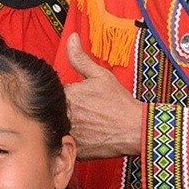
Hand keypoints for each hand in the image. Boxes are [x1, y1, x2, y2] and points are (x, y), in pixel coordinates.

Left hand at [64, 34, 143, 159]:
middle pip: (52, 113)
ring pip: (57, 130)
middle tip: (82, 114)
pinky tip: (86, 137)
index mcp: (67, 96)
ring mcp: (69, 135)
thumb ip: (80, 58)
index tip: (75, 100)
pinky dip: (72, 142)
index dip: (61, 97)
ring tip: (84, 126)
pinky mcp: (75, 150)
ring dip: (65, 128)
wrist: (137, 130)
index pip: (51, 95)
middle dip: (61, 112)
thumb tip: (71, 38)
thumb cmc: (120, 103)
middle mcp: (65, 116)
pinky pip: (66, 145)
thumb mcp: (100, 76)